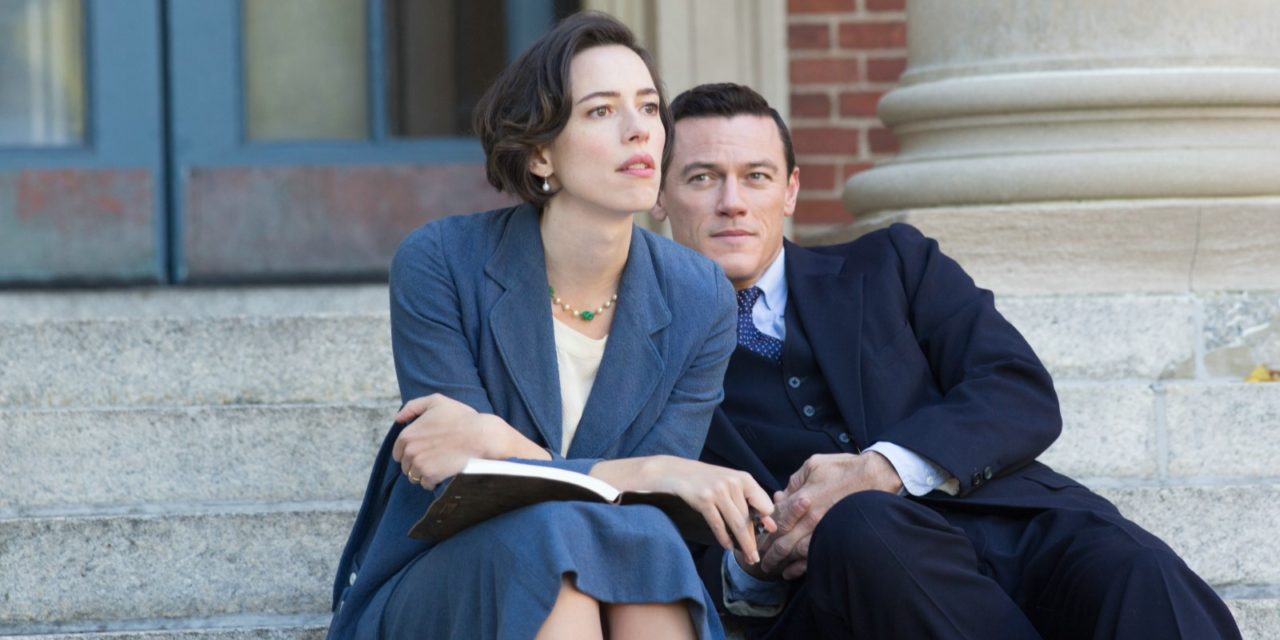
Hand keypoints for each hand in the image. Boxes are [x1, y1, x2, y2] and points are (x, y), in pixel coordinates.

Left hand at [392, 393, 512, 489]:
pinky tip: (444, 472)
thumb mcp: (436, 401)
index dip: (410, 451)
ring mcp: (420, 465)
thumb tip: (397, 419)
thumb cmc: (461, 418)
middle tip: (434, 456)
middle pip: (405, 466)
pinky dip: (433, 481)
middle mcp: (410, 452)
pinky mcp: (431, 477)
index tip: (423, 449)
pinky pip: (425, 484)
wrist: (480, 436)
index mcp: (407, 435)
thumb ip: (413, 406)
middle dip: (416, 463)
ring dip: (423, 473)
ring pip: (414, 476)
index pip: (398, 452)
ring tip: (439, 465)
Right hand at [592, 456, 776, 562]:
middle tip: (755, 557)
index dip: (765, 522)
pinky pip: (718, 524)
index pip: (765, 505)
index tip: (767, 535)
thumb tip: (769, 524)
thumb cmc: (705, 480)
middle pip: (749, 518)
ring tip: (747, 557)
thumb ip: (748, 499)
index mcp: (744, 478)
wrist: (674, 471)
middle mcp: (733, 482)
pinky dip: (724, 538)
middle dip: (753, 540)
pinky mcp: (704, 499)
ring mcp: (718, 490)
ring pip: (736, 523)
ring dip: (742, 544)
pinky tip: (727, 546)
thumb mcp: (729, 483)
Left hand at [759, 452, 901, 578]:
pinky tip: (790, 572)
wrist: (874, 478)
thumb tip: (783, 495)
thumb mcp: (813, 464)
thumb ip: (795, 480)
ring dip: (778, 561)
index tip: (755, 535)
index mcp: (801, 497)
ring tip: (769, 567)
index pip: (774, 517)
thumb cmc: (844, 468)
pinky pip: (812, 557)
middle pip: (780, 538)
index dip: (763, 527)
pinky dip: (799, 568)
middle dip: (766, 550)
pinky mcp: (833, 538)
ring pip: (793, 552)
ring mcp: (821, 530)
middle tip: (756, 557)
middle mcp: (808, 517)